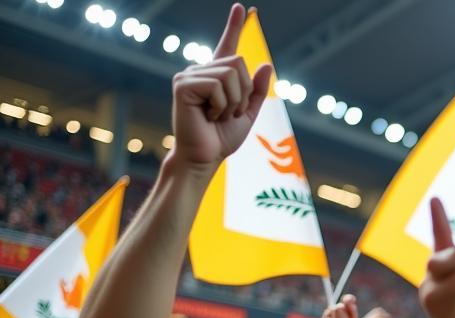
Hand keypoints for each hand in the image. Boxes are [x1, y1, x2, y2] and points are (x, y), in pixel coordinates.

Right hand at [170, 4, 271, 171]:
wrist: (204, 159)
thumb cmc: (221, 139)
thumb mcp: (247, 114)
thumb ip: (256, 91)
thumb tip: (266, 65)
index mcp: (216, 77)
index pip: (228, 47)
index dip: (235, 26)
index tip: (243, 8)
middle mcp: (201, 70)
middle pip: (239, 63)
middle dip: (244, 93)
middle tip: (229, 114)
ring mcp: (189, 75)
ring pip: (231, 73)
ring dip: (234, 101)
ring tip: (218, 116)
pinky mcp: (183, 83)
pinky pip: (217, 85)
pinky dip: (221, 105)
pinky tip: (209, 116)